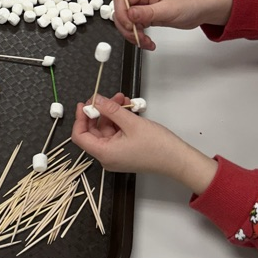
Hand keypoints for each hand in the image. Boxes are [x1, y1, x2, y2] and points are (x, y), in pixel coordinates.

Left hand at [71, 93, 217, 193]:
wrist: (177, 160)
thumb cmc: (157, 146)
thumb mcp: (131, 123)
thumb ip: (111, 110)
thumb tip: (96, 100)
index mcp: (104, 153)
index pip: (80, 136)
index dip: (80, 118)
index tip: (85, 104)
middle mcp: (106, 156)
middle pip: (93, 131)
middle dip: (101, 112)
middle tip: (109, 97)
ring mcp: (115, 154)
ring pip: (106, 130)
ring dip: (112, 114)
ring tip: (123, 100)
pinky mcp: (124, 151)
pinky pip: (116, 133)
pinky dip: (120, 121)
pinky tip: (128, 108)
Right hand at [113, 0, 232, 49]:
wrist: (203, 8)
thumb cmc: (192, 2)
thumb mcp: (169, 8)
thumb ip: (147, 12)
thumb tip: (130, 13)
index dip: (122, 14)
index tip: (130, 26)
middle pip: (121, 12)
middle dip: (126, 28)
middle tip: (138, 36)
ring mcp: (144, 8)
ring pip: (127, 23)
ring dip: (133, 35)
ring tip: (146, 42)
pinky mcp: (147, 17)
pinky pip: (135, 28)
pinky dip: (139, 37)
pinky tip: (148, 42)